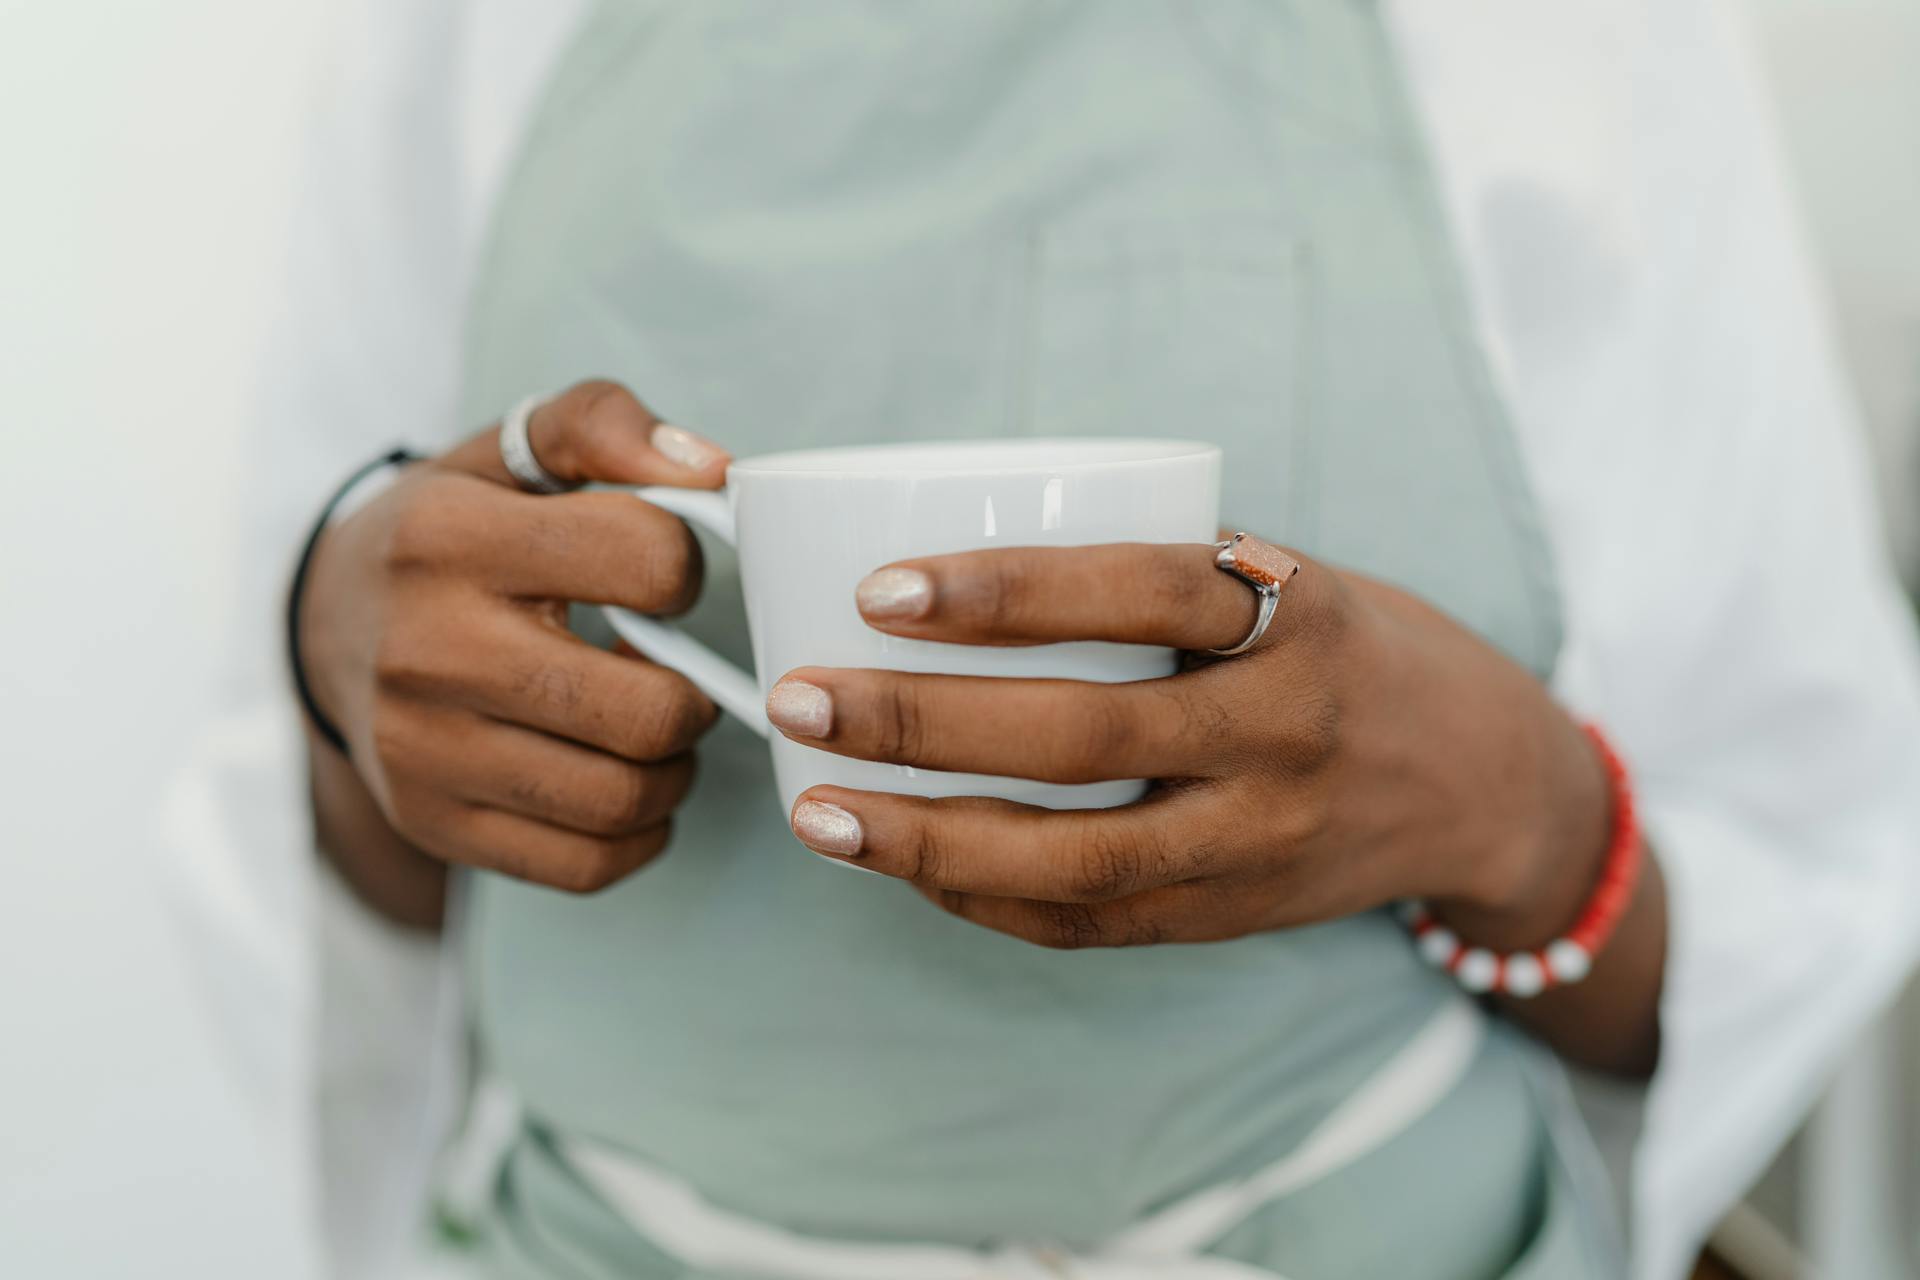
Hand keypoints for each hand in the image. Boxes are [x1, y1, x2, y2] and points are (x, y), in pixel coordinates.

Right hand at [300, 380, 729, 894]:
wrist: (327, 627)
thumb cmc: (450, 535)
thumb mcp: (508, 452)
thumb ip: (605, 425)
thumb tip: (709, 466)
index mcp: (450, 540)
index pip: (646, 561)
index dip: (685, 567)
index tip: (660, 576)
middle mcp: (427, 651)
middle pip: (647, 711)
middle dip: (694, 695)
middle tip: (674, 673)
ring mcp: (424, 751)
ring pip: (624, 799)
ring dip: (674, 771)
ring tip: (651, 730)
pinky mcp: (434, 824)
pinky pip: (587, 864)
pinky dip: (637, 835)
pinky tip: (623, 784)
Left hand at [765, 540, 1611, 950]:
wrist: (1487, 785)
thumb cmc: (1353, 652)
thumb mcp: (1294, 580)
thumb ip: (1167, 576)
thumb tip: (964, 555)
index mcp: (1298, 618)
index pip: (1145, 590)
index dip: (1008, 590)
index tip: (880, 589)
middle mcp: (1287, 734)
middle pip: (1087, 738)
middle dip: (925, 722)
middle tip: (801, 698)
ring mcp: (1261, 842)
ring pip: (1078, 861)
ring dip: (929, 840)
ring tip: (818, 811)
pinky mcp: (1235, 917)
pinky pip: (1094, 923)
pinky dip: (986, 897)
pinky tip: (902, 864)